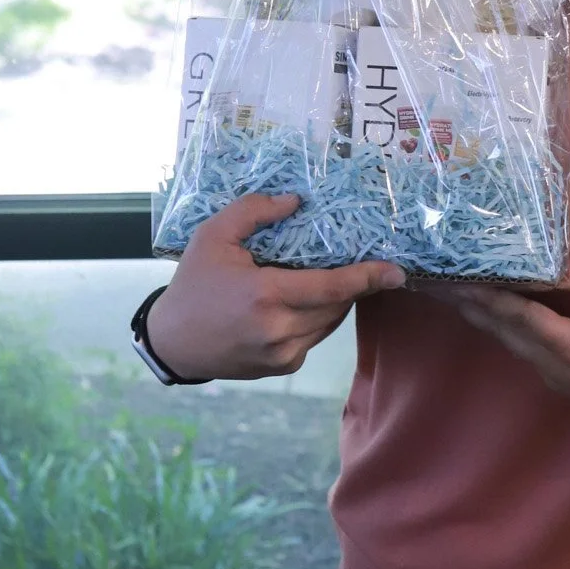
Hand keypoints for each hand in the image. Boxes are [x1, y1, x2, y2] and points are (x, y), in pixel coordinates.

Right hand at [147, 193, 404, 380]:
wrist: (173, 342)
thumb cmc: (193, 284)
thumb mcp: (213, 236)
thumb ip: (254, 211)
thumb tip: (296, 201)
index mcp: (266, 296)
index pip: (332, 288)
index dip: (368, 278)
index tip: (396, 272)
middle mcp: (279, 330)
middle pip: (337, 305)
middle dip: (352, 285)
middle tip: (360, 264)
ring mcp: (283, 354)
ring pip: (329, 323)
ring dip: (334, 301)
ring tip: (320, 280)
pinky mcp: (283, 367)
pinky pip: (313, 337)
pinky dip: (315, 319)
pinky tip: (295, 305)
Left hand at [448, 259, 569, 441]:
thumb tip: (569, 267)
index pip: (521, 317)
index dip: (489, 298)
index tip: (460, 281)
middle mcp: (554, 364)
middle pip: (506, 331)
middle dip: (474, 306)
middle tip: (442, 283)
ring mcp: (555, 375)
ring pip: (512, 342)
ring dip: (486, 318)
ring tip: (460, 295)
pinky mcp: (561, 379)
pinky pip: (524, 349)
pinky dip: (506, 329)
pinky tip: (500, 316)